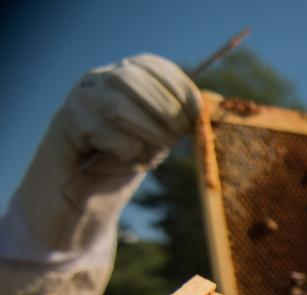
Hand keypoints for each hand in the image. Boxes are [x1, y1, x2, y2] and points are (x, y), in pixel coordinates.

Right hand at [16, 54, 199, 252]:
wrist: (81, 187)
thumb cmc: (124, 155)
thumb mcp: (158, 133)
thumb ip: (177, 119)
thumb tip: (209, 107)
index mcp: (123, 74)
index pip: (151, 65)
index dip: (179, 86)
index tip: (197, 112)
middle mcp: (99, 79)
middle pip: (134, 79)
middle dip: (165, 109)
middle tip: (178, 136)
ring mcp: (80, 99)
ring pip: (118, 105)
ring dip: (148, 131)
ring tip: (156, 152)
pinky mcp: (68, 123)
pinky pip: (106, 133)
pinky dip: (128, 151)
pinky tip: (128, 160)